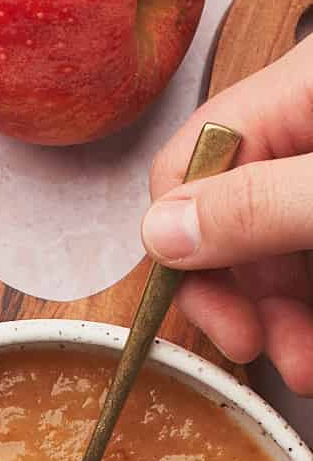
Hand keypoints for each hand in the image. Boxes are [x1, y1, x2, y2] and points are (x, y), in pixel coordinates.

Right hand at [142, 39, 312, 392]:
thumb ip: (256, 207)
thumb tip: (162, 233)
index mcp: (300, 92)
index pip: (192, 163)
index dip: (185, 245)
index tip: (210, 312)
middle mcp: (308, 129)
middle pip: (233, 218)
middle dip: (241, 299)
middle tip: (258, 351)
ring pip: (276, 252)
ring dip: (279, 321)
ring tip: (301, 367)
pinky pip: (309, 261)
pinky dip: (307, 312)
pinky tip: (312, 346)